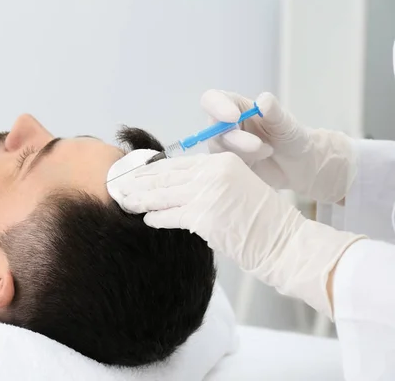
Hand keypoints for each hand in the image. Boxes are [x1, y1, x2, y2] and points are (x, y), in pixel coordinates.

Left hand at [114, 153, 364, 317]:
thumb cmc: (262, 220)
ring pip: (162, 194)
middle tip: (117, 185)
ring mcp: (207, 194)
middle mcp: (213, 172)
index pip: (177, 163)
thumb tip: (174, 189)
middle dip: (138, 182)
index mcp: (221, 162)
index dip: (152, 169)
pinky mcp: (203, 217)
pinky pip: (170, 216)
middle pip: (165, 176)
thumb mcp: (236, 188)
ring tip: (123, 201)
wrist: (286, 242)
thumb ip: (207, 183)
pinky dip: (156, 218)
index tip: (134, 173)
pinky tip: (145, 219)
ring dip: (139, 199)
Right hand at [200, 90, 356, 203]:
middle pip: (213, 130)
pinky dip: (241, 167)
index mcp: (236, 107)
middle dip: (236, 139)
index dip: (216, 106)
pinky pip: (224, 169)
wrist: (300, 165)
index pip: (212, 100)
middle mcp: (226, 127)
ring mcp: (226, 148)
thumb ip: (274, 111)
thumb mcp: (286, 123)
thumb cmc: (291, 137)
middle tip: (259, 145)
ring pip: (219, 150)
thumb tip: (262, 100)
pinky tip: (261, 164)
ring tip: (267, 151)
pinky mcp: (229, 167)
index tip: (233, 116)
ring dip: (243, 152)